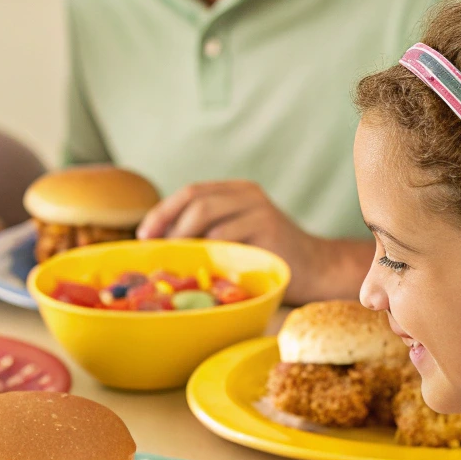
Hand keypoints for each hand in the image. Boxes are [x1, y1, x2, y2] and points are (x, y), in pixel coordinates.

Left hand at [136, 180, 371, 302]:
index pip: (191, 192)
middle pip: (195, 199)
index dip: (163, 212)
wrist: (317, 268)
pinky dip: (209, 251)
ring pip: (207, 216)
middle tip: (155, 248)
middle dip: (168, 224)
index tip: (143, 235)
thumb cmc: (268, 258)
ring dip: (185, 239)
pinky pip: (226, 236)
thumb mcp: (236, 236)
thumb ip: (207, 232)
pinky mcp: (268, 227)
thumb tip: (157, 244)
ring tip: (177, 260)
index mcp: (236, 191)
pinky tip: (203, 268)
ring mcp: (258, 208)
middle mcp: (247, 194)